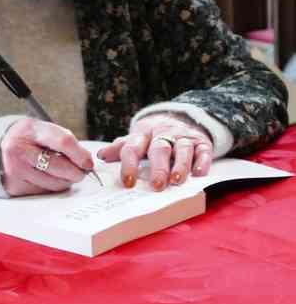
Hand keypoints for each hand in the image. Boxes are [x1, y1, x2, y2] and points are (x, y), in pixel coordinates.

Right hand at [0, 118, 94, 195]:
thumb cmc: (27, 138)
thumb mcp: (42, 129)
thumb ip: (64, 141)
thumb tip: (86, 162)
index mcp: (29, 130)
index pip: (63, 141)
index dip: (80, 154)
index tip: (88, 162)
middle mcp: (19, 150)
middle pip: (60, 167)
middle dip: (76, 172)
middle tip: (81, 172)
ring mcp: (16, 170)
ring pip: (55, 183)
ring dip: (65, 181)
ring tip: (62, 173)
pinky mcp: (15, 186)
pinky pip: (44, 191)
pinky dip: (51, 186)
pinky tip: (46, 177)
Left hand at [96, 113, 213, 190]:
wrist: (180, 117)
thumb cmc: (153, 136)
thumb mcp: (136, 138)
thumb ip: (120, 148)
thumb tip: (100, 156)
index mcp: (142, 134)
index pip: (133, 148)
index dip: (129, 165)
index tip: (127, 182)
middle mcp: (163, 134)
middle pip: (159, 148)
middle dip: (158, 167)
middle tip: (156, 186)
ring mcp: (183, 137)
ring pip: (182, 149)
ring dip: (180, 165)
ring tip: (176, 181)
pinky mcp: (202, 142)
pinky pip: (203, 150)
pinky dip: (202, 161)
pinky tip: (198, 173)